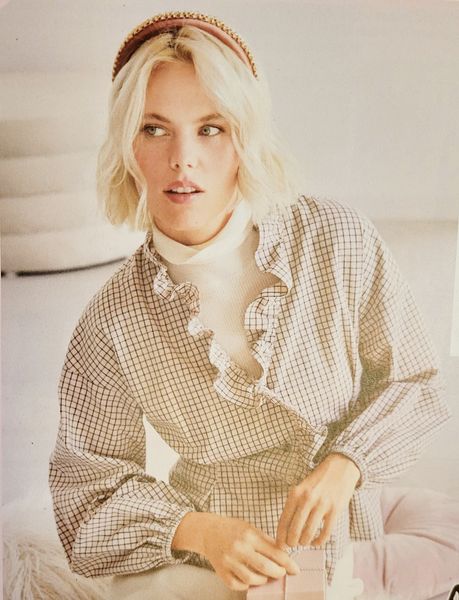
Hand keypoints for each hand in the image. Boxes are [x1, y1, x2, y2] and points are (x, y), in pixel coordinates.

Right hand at [173, 512, 299, 590]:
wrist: (208, 531)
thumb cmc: (233, 529)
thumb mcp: (251, 528)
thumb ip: (266, 541)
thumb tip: (285, 556)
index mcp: (249, 535)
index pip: (274, 552)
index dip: (288, 563)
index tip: (295, 570)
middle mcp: (239, 548)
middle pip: (265, 567)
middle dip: (278, 573)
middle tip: (281, 573)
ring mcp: (229, 561)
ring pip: (251, 579)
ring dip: (263, 580)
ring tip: (265, 576)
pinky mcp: (221, 571)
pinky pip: (238, 584)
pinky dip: (246, 585)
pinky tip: (250, 579)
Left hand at [276, 453, 359, 547]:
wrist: (340, 467)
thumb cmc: (319, 480)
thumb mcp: (302, 487)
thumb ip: (294, 504)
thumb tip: (286, 529)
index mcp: (296, 493)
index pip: (284, 520)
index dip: (280, 536)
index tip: (279, 545)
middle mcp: (307, 499)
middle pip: (294, 530)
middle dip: (291, 542)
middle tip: (292, 544)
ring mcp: (322, 505)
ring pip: (308, 534)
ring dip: (305, 542)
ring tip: (304, 542)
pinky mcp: (335, 510)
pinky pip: (325, 533)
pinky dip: (319, 542)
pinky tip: (316, 541)